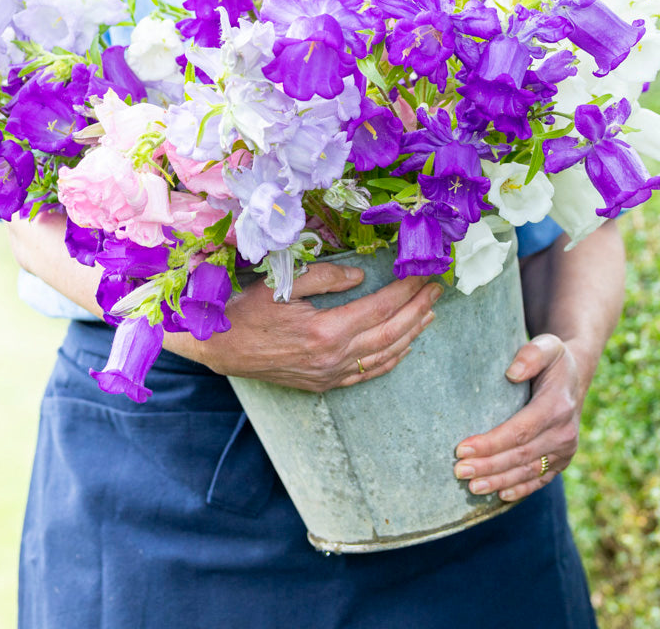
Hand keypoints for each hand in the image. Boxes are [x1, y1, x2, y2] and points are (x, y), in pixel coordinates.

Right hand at [164, 262, 442, 391]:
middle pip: (390, 332)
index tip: (424, 276)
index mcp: (326, 330)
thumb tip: (360, 278)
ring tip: (429, 314)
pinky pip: (367, 374)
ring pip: (384, 355)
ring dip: (411, 334)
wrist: (222, 348)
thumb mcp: (283, 285)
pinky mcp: (323, 384)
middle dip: (418, 309)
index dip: (406, 291)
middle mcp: (333, 357)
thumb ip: (325, 277)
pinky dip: (390, 360)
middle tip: (437, 290)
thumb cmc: (248, 312)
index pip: (379, 308)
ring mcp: (330, 375)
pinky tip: (403, 347)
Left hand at [453, 334, 585, 501]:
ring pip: (528, 472)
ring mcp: (565, 450)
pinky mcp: (562, 460)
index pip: (519, 431)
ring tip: (471, 487)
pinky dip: (520, 489)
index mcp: (557, 407)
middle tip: (458, 471)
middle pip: (520, 455)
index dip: (490, 443)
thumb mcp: (547, 345)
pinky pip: (540, 479)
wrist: (575, 374)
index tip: (461, 449)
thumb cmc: (553, 358)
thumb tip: (512, 373)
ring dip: (499, 481)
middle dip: (488, 466)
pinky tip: (499, 495)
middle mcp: (564, 433)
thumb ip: (532, 354)